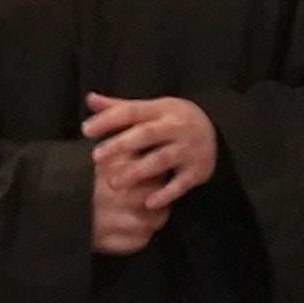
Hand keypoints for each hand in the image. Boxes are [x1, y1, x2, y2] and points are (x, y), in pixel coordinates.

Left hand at [81, 89, 219, 253]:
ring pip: (161, 160)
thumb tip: (90, 99)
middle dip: (121, 145)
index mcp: (161, 110)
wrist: (217, 133)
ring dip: (137, 172)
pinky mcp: (198, 170)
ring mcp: (189, 149)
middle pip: (147, 134)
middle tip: (96, 157)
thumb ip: (119, 107)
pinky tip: (147, 203)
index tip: (86, 130)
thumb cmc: (171, 122)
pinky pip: (181, 184)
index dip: (109, 120)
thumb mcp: (151, 110)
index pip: (132, 112)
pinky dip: (166, 194)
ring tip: (113, 183)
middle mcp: (176, 128)